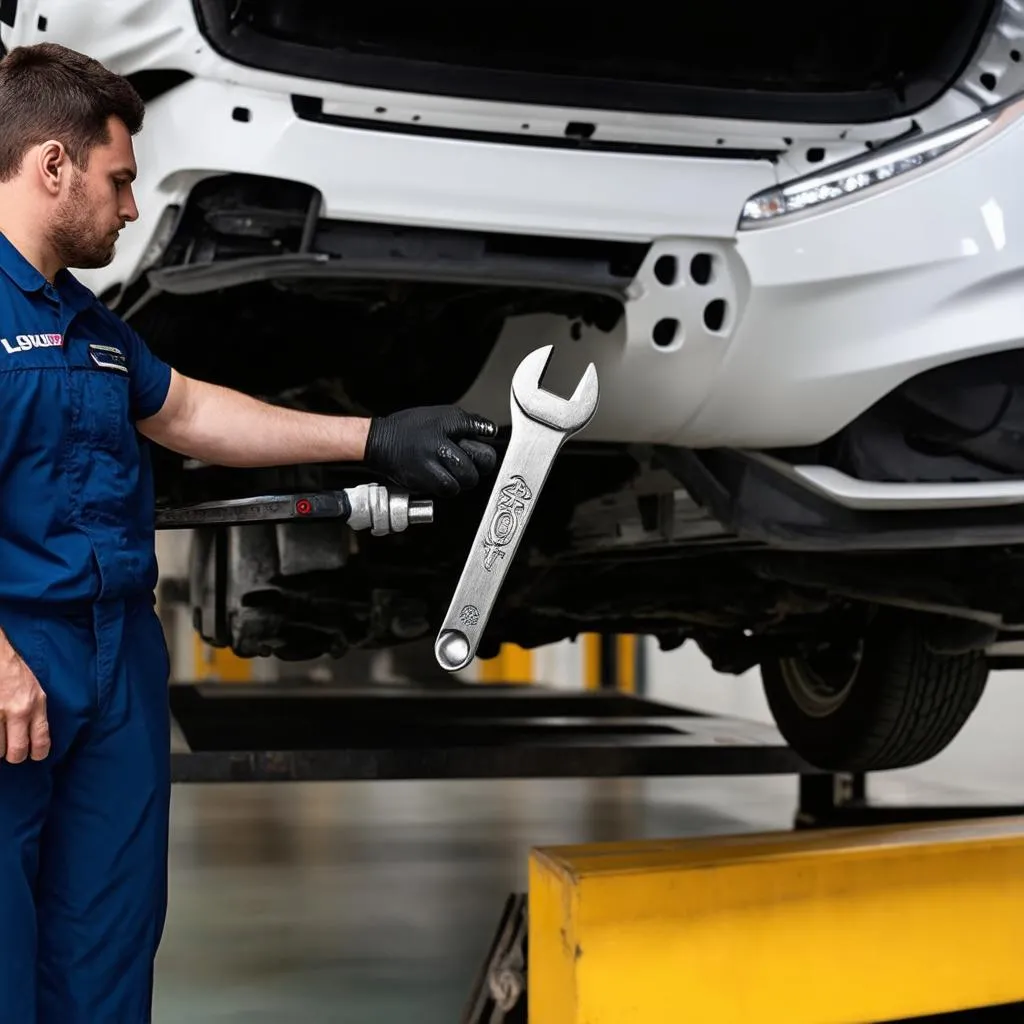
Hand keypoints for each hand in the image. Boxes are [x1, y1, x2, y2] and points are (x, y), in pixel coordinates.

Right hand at [0, 639, 48, 762]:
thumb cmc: (15, 674)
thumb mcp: (35, 691)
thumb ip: (36, 714)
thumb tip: (34, 740)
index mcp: (35, 704)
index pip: (41, 740)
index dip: (38, 754)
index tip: (34, 755)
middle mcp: (17, 710)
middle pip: (16, 752)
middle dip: (14, 756)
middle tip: (11, 751)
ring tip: (0, 734)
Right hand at [364, 405, 498, 495]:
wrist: (380, 442)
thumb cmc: (409, 428)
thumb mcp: (442, 415)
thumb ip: (470, 423)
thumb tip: (490, 431)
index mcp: (447, 431)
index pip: (483, 450)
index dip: (485, 455)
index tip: (480, 452)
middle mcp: (439, 451)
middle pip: (473, 472)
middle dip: (474, 469)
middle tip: (466, 463)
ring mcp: (430, 470)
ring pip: (460, 485)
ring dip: (460, 480)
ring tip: (452, 470)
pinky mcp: (422, 484)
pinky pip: (445, 491)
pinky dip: (446, 487)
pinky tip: (440, 476)